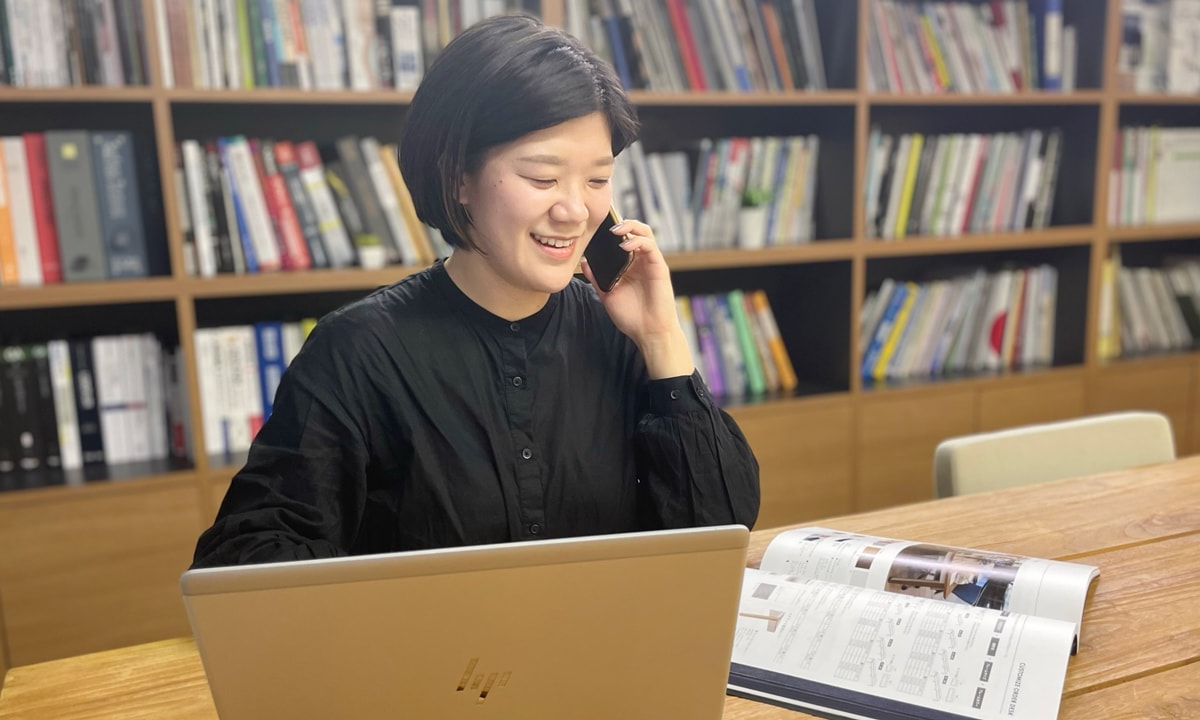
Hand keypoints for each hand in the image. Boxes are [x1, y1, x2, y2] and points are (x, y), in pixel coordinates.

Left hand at [581, 219, 694, 378]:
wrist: (648, 332)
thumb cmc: (631, 316)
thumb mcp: (608, 295)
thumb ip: (597, 278)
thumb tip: (583, 262)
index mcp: (630, 265)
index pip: (623, 239)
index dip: (614, 229)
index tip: (598, 225)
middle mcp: (641, 261)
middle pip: (635, 230)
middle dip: (622, 222)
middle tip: (606, 224)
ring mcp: (651, 263)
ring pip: (645, 233)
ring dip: (631, 226)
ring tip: (615, 230)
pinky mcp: (659, 267)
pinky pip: (650, 246)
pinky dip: (638, 241)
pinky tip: (625, 245)